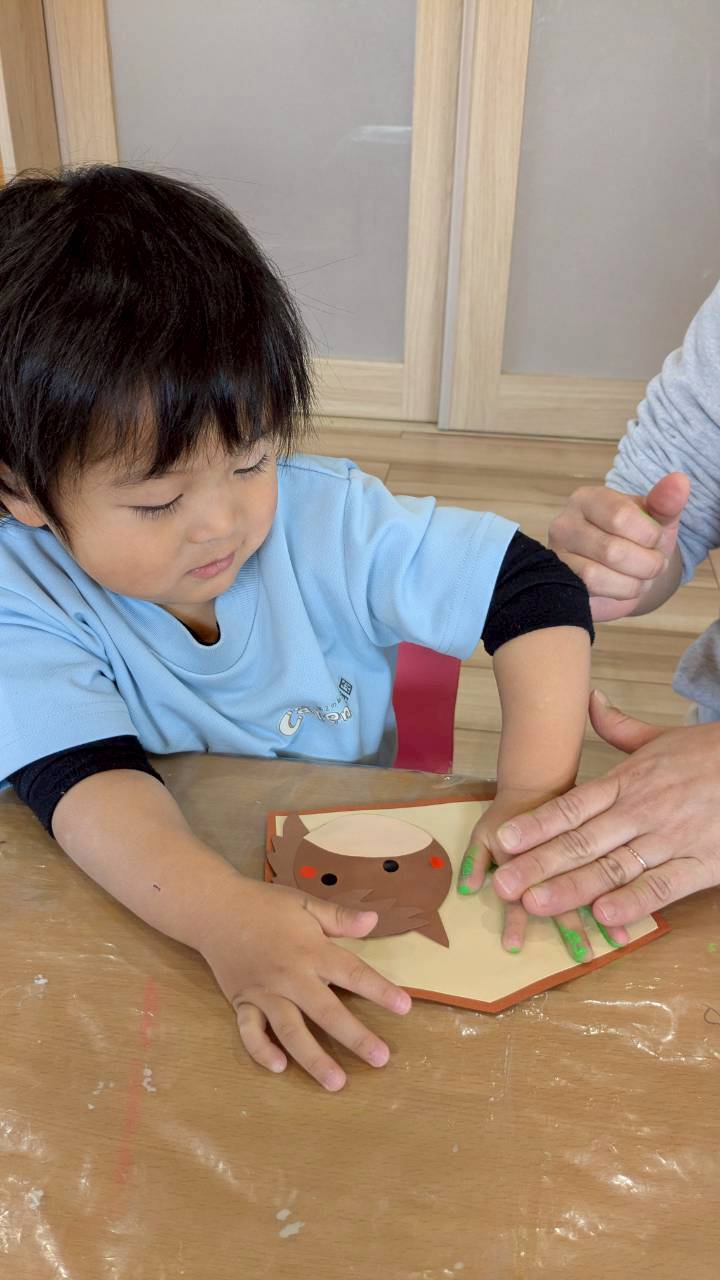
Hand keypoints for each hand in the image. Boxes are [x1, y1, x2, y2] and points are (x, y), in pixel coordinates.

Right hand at [198, 877, 410, 1090]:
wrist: (215, 909)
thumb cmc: (265, 905)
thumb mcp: (305, 904)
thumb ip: (339, 917)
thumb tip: (374, 921)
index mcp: (311, 950)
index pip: (352, 973)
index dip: (380, 991)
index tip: (404, 1008)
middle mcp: (290, 976)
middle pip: (327, 1012)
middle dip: (355, 1037)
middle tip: (381, 1060)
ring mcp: (264, 993)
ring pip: (291, 1031)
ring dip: (313, 1058)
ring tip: (336, 1082)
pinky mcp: (242, 1002)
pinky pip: (250, 1032)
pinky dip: (262, 1051)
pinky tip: (280, 1068)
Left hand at [457, 788, 613, 961]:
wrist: (539, 782)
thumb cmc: (507, 816)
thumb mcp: (483, 835)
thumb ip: (473, 863)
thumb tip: (468, 890)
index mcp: (521, 853)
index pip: (519, 888)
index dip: (515, 919)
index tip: (514, 947)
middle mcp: (552, 851)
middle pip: (562, 888)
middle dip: (571, 924)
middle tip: (581, 956)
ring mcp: (578, 846)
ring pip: (592, 878)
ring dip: (603, 914)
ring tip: (610, 943)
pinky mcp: (596, 843)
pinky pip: (614, 869)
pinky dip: (625, 896)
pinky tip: (628, 922)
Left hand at [488, 691, 719, 929]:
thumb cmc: (710, 755)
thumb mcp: (662, 737)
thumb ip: (619, 727)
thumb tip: (590, 700)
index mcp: (628, 782)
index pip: (573, 807)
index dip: (537, 825)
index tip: (503, 840)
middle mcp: (642, 811)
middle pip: (583, 841)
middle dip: (539, 864)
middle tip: (503, 884)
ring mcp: (671, 840)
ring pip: (614, 868)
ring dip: (572, 888)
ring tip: (535, 904)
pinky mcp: (703, 864)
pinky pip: (663, 886)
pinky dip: (633, 902)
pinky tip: (603, 915)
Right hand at [548, 472, 688, 620]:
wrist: (621, 574)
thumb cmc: (637, 542)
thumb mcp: (656, 521)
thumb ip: (666, 503)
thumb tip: (679, 480)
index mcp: (587, 499)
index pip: (620, 516)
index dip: (650, 535)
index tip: (656, 540)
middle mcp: (564, 524)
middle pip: (612, 550)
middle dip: (646, 564)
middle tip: (653, 564)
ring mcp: (557, 556)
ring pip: (597, 575)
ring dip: (633, 583)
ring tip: (640, 578)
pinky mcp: (557, 583)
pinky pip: (590, 593)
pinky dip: (618, 594)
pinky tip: (624, 588)